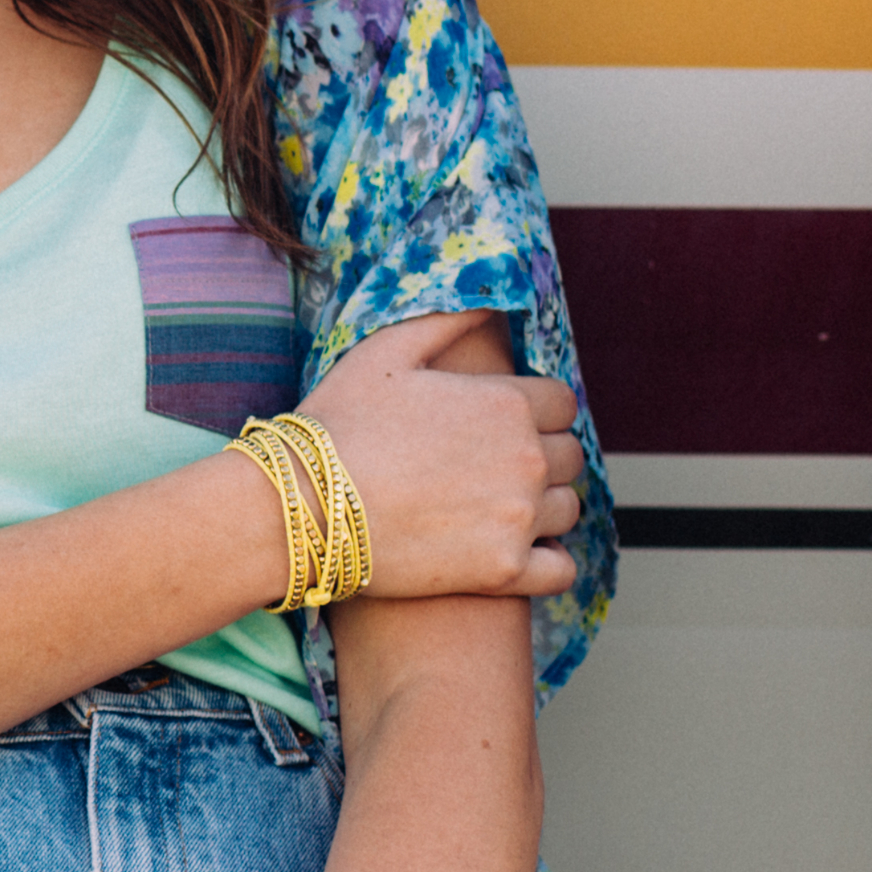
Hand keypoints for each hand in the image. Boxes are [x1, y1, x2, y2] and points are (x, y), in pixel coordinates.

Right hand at [292, 313, 582, 600]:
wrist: (302, 508)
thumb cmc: (338, 426)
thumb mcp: (385, 353)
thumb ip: (445, 320)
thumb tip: (488, 300)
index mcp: (507, 403)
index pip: (563, 404)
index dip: (535, 411)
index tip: (502, 425)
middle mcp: (525, 459)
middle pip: (569, 456)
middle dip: (540, 458)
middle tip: (493, 468)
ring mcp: (518, 518)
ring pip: (566, 510)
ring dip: (542, 508)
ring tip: (498, 510)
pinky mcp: (503, 571)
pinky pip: (560, 570)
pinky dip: (548, 564)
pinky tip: (519, 554)